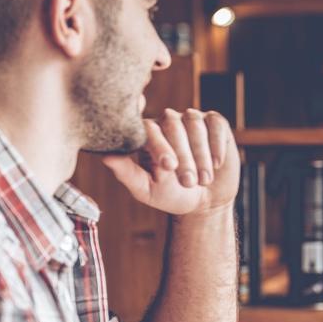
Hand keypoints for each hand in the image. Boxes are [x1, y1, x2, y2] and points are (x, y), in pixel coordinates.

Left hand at [102, 109, 240, 215]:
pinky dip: (217, 144)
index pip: (148, 130)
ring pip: (195, 124)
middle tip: (188, 182)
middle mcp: (167, 121)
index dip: (159, 146)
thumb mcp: (146, 189)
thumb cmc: (172, 195)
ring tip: (204, 180)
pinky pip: (215, 124)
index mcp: (147, 134)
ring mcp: (191, 119)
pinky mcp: (215, 123)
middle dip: (183, 156)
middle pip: (173, 126)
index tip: (169, 167)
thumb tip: (105, 156)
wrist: (205, 202)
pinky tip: (217, 164)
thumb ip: (126, 172)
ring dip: (201, 154)